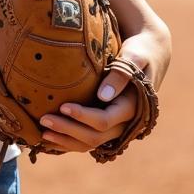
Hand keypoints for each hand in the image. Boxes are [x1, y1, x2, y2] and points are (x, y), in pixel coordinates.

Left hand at [37, 22, 171, 154]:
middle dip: (68, 130)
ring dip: (67, 140)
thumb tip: (103, 96)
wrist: (150, 53)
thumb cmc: (140, 51)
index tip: (62, 106)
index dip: (83, 116)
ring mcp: (117, 126)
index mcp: (132, 107)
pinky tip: (52, 138)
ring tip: (43, 134)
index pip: (104, 120)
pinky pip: (89, 138)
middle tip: (44, 120)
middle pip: (95, 136)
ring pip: (91, 143)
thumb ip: (121, 74)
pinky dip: (71, 140)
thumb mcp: (134, 57)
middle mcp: (125, 122)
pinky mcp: (108, 123)